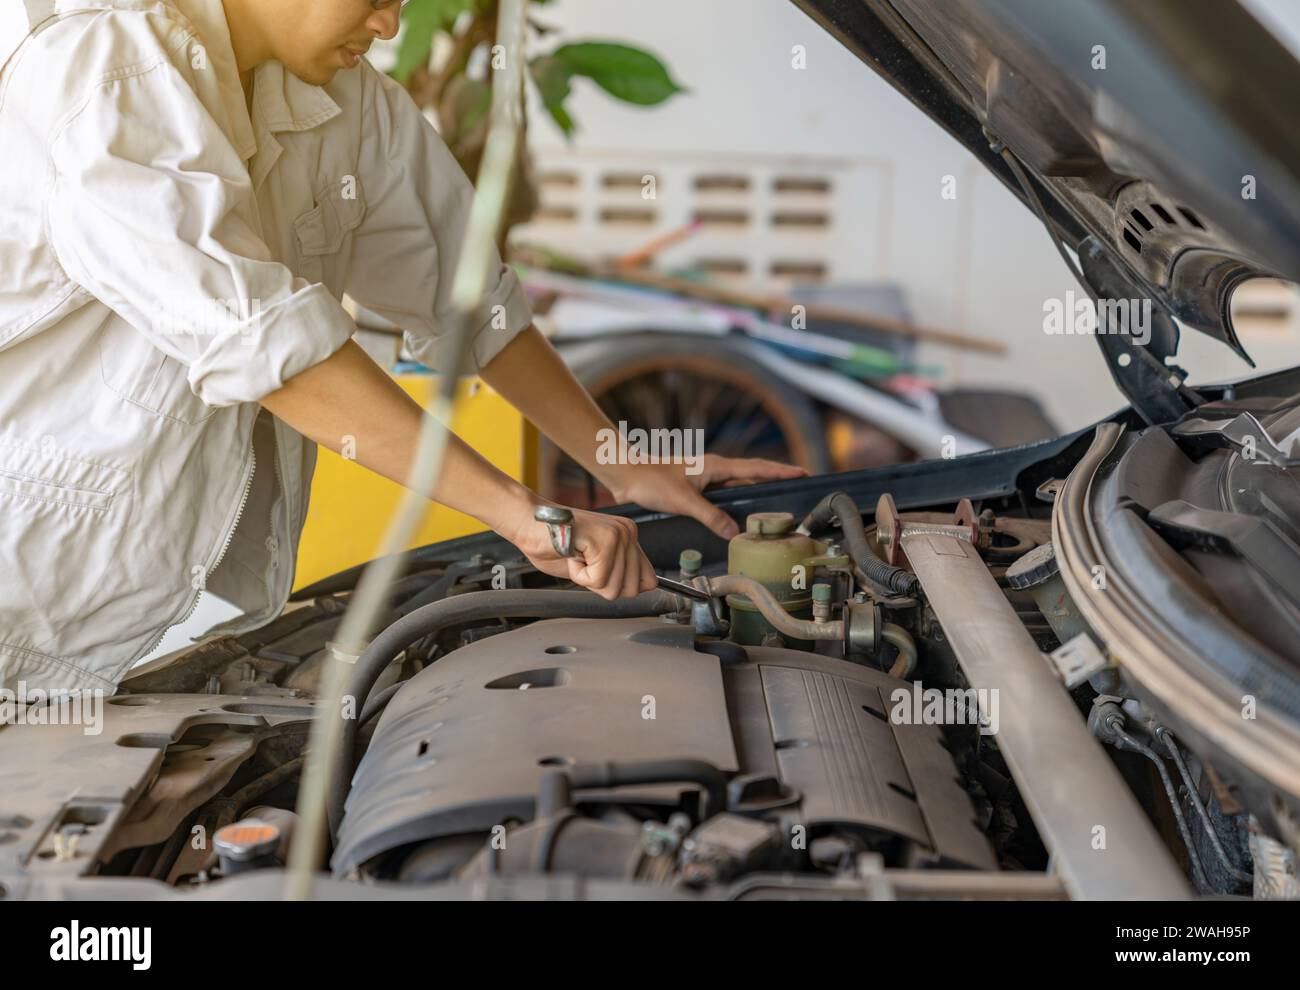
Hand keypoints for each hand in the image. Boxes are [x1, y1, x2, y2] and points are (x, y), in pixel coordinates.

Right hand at [503, 498, 657, 600]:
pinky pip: (597, 580)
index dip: (621, 587)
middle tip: (583, 563)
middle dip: (601, 585)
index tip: (599, 574)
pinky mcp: (604, 541)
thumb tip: (638, 589)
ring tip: (576, 556)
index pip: (648, 580)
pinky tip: (571, 555)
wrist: (527, 521)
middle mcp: (628, 532)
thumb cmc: (552, 542)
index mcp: (628, 536)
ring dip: (587, 580)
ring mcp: (618, 535)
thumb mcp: (592, 564)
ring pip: (613, 588)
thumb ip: (616, 575)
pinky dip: (578, 576)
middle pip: (631, 590)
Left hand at [602, 454, 806, 539]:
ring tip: (771, 504)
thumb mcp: (684, 501)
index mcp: (716, 466)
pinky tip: (735, 515)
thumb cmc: (651, 480)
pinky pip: (721, 496)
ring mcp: (704, 479)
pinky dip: (733, 503)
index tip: (801, 473)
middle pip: (751, 475)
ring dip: (752, 493)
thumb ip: (710, 516)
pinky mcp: (693, 489)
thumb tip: (733, 532)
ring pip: (735, 487)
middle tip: (794, 486)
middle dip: (772, 480)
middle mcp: (713, 470)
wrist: (625, 474)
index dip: (779, 471)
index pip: (756, 468)